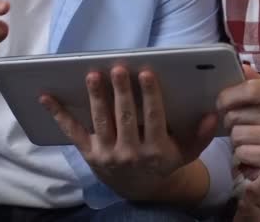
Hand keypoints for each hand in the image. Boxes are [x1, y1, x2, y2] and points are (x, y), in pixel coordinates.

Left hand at [41, 66, 217, 199]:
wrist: (140, 190)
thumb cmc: (163, 163)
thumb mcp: (186, 153)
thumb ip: (200, 135)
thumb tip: (213, 114)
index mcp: (156, 150)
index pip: (154, 118)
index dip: (150, 95)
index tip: (147, 73)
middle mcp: (131, 153)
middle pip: (125, 117)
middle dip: (121, 92)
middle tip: (119, 68)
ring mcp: (107, 154)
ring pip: (101, 122)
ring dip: (96, 98)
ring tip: (93, 75)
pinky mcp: (88, 154)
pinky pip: (72, 133)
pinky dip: (58, 114)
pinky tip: (46, 97)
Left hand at [218, 65, 259, 183]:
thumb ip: (257, 82)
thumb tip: (241, 67)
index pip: (249, 89)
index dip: (228, 96)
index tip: (221, 103)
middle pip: (235, 115)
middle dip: (229, 121)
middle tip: (238, 125)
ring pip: (236, 136)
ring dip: (236, 140)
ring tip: (249, 139)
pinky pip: (243, 153)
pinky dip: (242, 155)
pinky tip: (254, 153)